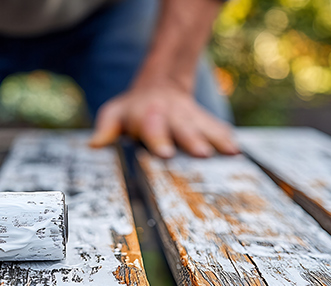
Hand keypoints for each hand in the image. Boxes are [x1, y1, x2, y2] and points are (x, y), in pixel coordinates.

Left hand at [89, 85, 239, 157]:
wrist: (160, 85)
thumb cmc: (132, 110)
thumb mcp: (115, 113)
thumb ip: (106, 128)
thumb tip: (94, 143)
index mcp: (147, 116)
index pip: (152, 128)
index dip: (159, 139)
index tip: (166, 153)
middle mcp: (171, 116)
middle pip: (183, 128)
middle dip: (192, 140)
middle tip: (201, 153)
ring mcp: (190, 118)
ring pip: (204, 127)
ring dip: (216, 139)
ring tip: (229, 152)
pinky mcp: (205, 120)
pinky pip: (217, 128)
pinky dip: (227, 138)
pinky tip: (237, 151)